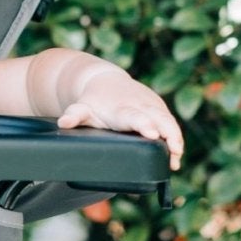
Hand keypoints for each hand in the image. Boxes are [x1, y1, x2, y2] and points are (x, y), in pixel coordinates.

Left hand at [58, 69, 183, 171]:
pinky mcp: (158, 106)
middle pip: (159, 118)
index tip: (152, 134)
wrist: (103, 80)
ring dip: (175, 139)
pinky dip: (175, 136)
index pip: (134, 116)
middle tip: (174, 153)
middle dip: (169, 134)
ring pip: (168, 120)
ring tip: (176, 161)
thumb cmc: (93, 102)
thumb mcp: (81, 108)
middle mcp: (140, 104)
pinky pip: (170, 121)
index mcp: (121, 107)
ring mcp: (151, 104)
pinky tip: (176, 154)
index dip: (144, 124)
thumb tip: (64, 122)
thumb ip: (74, 115)